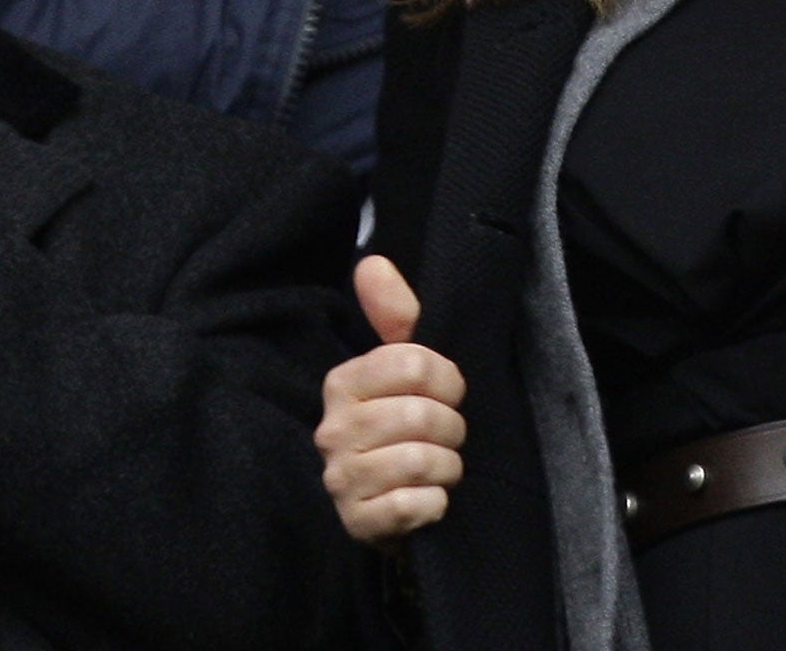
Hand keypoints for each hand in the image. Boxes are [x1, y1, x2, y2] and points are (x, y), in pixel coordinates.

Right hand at [315, 255, 467, 545]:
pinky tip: (430, 500)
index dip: (447, 379)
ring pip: (420, 461)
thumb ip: (397, 315)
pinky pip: (413, 506)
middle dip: (452, 428)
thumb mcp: (409, 367)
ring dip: (447, 467)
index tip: (450, 393)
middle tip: (449, 436)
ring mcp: (340, 479)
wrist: (402, 506)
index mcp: (343, 383)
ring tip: (441, 467)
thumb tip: (371, 262)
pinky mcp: (357, 523)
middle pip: (421, 415)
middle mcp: (332, 429)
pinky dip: (436, 503)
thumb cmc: (409, 426)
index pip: (413, 363)